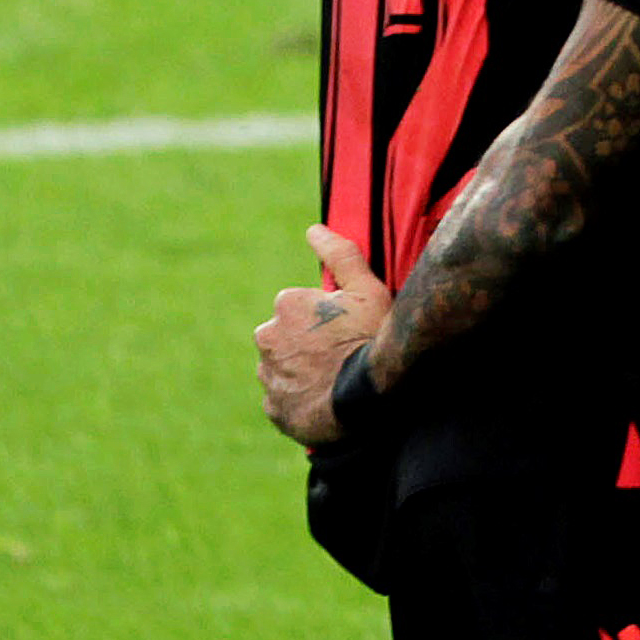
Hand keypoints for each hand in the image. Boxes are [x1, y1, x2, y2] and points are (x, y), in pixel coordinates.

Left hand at [256, 225, 389, 446]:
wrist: (370, 397)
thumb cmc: (371, 337)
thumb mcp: (367, 289)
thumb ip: (340, 255)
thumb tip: (313, 230)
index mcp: (286, 305)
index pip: (298, 308)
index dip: (324, 318)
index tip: (345, 329)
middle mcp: (268, 338)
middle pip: (285, 337)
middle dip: (305, 343)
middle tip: (340, 355)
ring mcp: (269, 376)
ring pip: (283, 368)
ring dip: (301, 371)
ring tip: (335, 379)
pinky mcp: (274, 409)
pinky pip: (284, 400)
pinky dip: (299, 399)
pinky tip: (326, 399)